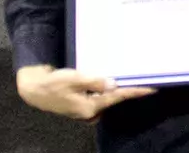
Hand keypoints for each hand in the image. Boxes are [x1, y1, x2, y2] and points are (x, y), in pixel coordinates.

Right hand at [15, 64, 155, 121]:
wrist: (35, 89)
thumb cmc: (54, 84)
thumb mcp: (75, 79)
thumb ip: (95, 81)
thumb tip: (114, 84)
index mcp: (91, 107)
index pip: (118, 97)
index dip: (136, 91)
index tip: (153, 88)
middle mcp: (91, 112)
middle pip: (114, 98)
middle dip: (127, 88)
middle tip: (143, 77)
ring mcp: (87, 111)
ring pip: (107, 98)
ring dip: (115, 88)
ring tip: (127, 76)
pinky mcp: (83, 106)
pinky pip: (99, 97)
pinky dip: (104, 89)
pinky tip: (106, 81)